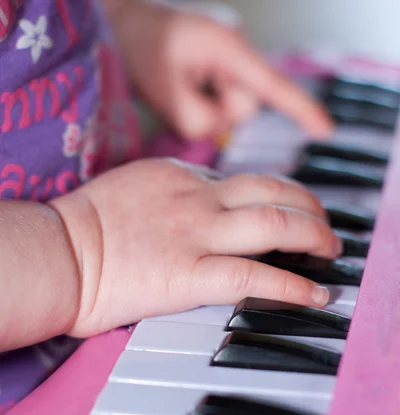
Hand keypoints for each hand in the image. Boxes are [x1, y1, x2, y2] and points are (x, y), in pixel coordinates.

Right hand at [52, 159, 341, 337]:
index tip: (287, 212)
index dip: (275, 197)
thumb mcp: (128, 192)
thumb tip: (190, 212)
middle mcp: (195, 198)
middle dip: (309, 206)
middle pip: (274, 190)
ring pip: (277, 224)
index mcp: (177, 176)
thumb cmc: (78, 232)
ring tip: (330, 251)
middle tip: (324, 224)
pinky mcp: (192, 274)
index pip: (243, 181)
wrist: (55, 255)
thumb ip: (166, 196)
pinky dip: (295, 285)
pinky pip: (258, 276)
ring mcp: (197, 235)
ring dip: (314, 235)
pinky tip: (316, 295)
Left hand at [109, 1, 332, 139]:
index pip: (273, 86)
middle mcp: (235, 60)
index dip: (301, 110)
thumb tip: (217, 130)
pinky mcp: (217, 81)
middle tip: (181, 89)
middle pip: (245, 109)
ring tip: (178, 85)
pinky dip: (197, 109)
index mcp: (229, 51)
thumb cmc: (142, 48)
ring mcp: (227, 71)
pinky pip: (216, 110)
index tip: (326, 130)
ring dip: (203, 112)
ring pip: (229, 115)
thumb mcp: (165, 88)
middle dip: (215, 112)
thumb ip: (196, 119)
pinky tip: (182, 88)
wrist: (125, 30)